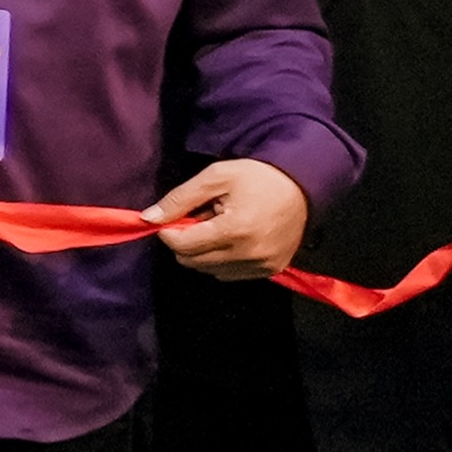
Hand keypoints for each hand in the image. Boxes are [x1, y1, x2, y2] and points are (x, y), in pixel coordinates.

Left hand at [158, 157, 312, 281]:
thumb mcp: (215, 177)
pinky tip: (234, 238)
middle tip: (203, 217)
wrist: (303, 184)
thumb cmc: (258, 176)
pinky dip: (223, 260)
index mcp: (235, 230)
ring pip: (209, 270)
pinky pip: (230, 274)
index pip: (182, 246)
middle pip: (193, 261)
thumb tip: (148, 218)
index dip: (169, 232)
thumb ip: (179, 199)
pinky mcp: (272, 270)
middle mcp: (250, 254)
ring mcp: (263, 265)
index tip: (173, 218)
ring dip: (205, 251)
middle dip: (187, 241)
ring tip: (221, 226)